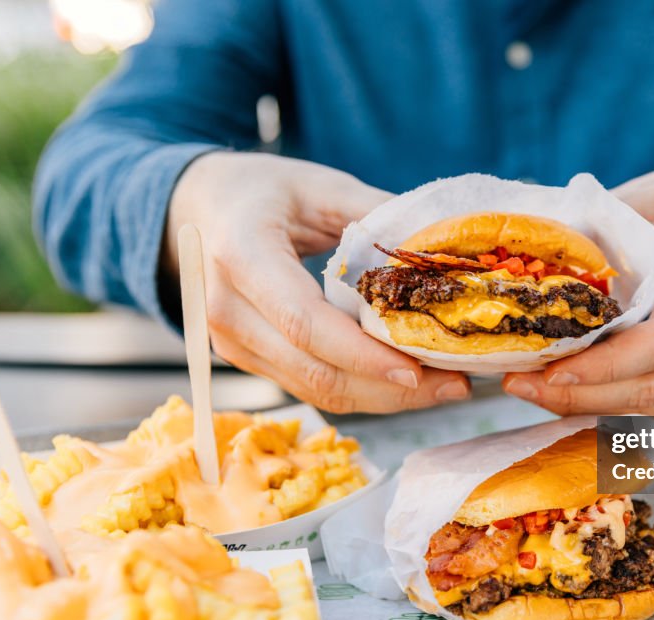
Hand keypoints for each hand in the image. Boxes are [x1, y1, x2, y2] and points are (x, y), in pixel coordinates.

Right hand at [164, 152, 470, 412]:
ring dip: (382, 398)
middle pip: (314, 370)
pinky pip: (308, 386)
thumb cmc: (262, 190)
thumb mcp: (320, 186)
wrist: (198, 207)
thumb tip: (443, 251)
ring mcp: (229, 342)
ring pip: (314, 390)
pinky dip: (361, 390)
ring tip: (443, 387)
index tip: (418, 369)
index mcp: (242, 254)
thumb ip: (377, 215)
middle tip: (455, 386)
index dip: (362, 355)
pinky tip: (405, 381)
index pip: (304, 323)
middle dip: (389, 389)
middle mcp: (225, 309)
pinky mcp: (245, 359)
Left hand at [503, 159, 653, 414]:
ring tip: (533, 392)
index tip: (554, 371)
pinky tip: (567, 393)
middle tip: (522, 386)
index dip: (609, 364)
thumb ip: (602, 232)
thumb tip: (533, 266)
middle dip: (584, 393)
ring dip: (592, 405)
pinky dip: (612, 401)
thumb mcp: (649, 196)